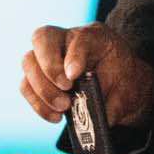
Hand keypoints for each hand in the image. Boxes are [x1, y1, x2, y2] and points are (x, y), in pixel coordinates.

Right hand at [19, 22, 153, 125]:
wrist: (120, 91)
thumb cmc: (124, 86)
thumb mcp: (128, 91)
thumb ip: (110, 102)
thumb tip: (90, 114)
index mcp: (94, 36)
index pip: (80, 37)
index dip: (75, 55)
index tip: (74, 75)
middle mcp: (67, 40)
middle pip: (43, 38)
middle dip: (50, 67)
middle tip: (66, 90)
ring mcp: (48, 56)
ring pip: (29, 62)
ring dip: (41, 88)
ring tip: (63, 108)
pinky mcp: (38, 77)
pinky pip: (26, 86)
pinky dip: (37, 103)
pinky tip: (56, 116)